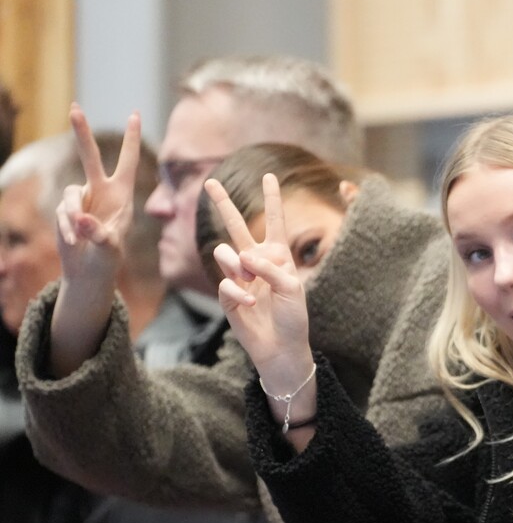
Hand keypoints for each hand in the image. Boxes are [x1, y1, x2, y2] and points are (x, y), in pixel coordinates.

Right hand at [55, 104, 140, 294]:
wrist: (89, 271)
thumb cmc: (108, 259)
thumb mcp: (109, 250)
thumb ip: (99, 234)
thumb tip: (82, 219)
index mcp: (121, 195)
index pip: (128, 162)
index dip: (131, 139)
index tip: (135, 114)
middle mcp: (101, 191)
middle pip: (89, 157)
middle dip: (82, 133)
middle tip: (74, 107)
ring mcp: (82, 199)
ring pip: (71, 194)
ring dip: (74, 217)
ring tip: (80, 238)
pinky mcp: (66, 208)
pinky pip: (63, 212)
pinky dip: (68, 229)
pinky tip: (75, 243)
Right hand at [205, 174, 315, 396]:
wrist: (282, 347)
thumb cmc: (293, 317)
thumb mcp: (292, 288)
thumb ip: (270, 267)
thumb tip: (241, 256)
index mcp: (278, 256)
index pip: (274, 222)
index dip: (272, 199)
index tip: (269, 175)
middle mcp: (256, 262)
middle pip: (236, 226)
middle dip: (222, 204)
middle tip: (209, 181)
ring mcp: (239, 277)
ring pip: (223, 253)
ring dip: (236, 264)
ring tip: (249, 280)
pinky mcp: (228, 295)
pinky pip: (226, 283)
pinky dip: (238, 292)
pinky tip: (249, 303)